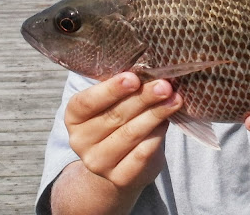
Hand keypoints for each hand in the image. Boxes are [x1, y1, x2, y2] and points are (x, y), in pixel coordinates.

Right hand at [65, 73, 182, 191]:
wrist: (119, 163)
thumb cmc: (118, 120)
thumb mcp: (114, 102)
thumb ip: (125, 88)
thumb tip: (152, 71)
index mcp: (74, 116)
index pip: (87, 102)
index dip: (111, 89)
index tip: (134, 77)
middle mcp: (80, 141)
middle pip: (114, 116)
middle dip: (143, 98)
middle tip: (165, 85)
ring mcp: (98, 162)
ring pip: (130, 134)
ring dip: (156, 114)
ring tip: (174, 100)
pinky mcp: (119, 178)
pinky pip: (142, 153)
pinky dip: (157, 135)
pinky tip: (168, 122)